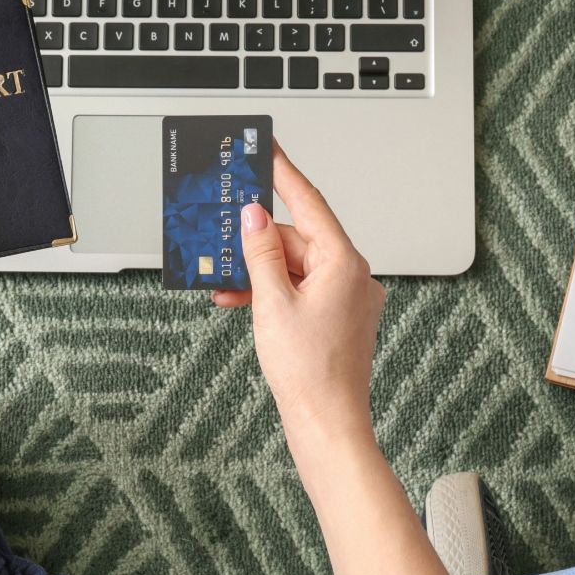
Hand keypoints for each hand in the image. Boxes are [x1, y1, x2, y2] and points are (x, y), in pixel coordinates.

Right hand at [213, 146, 385, 454]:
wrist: (328, 424)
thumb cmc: (308, 372)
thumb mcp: (272, 304)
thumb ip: (261, 254)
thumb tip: (253, 217)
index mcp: (344, 263)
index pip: (310, 203)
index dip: (284, 174)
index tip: (268, 150)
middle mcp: (353, 276)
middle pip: (299, 239)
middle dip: (258, 243)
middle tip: (222, 239)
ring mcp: (347, 299)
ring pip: (296, 268)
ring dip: (260, 273)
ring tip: (224, 286)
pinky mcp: (337, 320)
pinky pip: (301, 291)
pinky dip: (273, 294)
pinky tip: (242, 304)